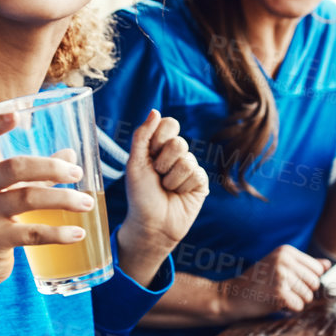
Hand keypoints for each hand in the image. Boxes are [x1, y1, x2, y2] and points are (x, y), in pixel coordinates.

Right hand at [0, 113, 92, 309]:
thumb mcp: (4, 193)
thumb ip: (34, 174)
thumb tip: (71, 154)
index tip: (17, 114)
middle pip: (15, 168)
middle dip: (51, 167)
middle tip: (78, 172)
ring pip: (28, 198)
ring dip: (64, 199)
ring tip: (88, 203)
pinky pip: (32, 234)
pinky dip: (59, 233)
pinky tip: (78, 233)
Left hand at [119, 109, 209, 253]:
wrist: (151, 224)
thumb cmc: (140, 195)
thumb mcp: (135, 163)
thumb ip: (143, 136)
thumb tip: (155, 111)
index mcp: (159, 146)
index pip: (169, 124)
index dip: (159, 138)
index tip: (150, 153)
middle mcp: (175, 155)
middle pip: (178, 142)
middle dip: (163, 163)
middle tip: (157, 176)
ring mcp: (189, 168)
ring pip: (187, 160)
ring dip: (171, 178)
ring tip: (166, 189)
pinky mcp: (200, 182)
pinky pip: (196, 174)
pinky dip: (182, 187)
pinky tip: (178, 195)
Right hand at [219, 245, 329, 320]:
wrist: (233, 295)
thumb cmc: (258, 282)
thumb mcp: (280, 267)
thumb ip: (305, 265)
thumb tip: (328, 264)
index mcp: (286, 251)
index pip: (317, 269)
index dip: (307, 280)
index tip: (289, 281)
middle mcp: (284, 260)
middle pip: (315, 283)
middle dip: (303, 292)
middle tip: (283, 291)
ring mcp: (281, 275)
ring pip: (308, 296)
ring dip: (296, 301)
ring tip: (278, 296)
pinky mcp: (279, 292)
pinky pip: (299, 306)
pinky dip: (290, 309)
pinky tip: (275, 303)